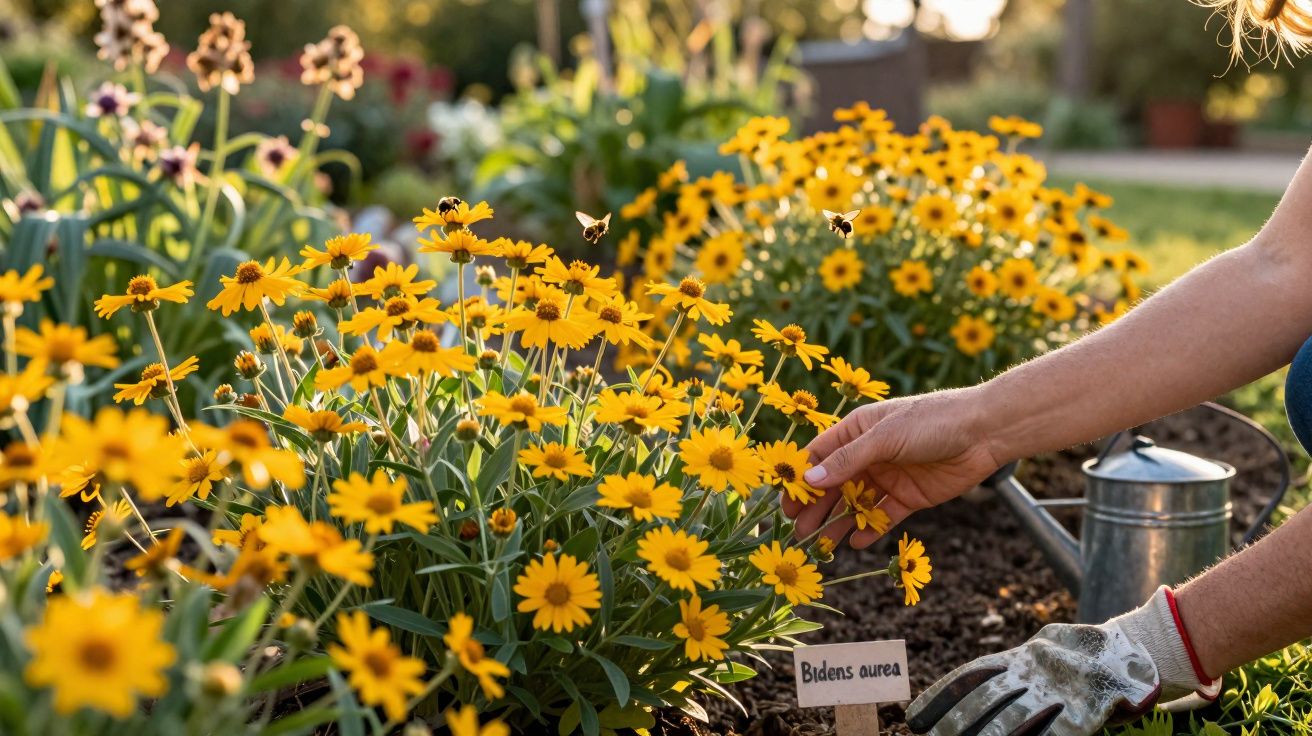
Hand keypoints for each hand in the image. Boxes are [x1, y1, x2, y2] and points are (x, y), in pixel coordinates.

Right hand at [786, 387, 1002, 547]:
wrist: (986, 432)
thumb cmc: (933, 421)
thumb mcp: (886, 437)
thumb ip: (849, 460)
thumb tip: (811, 480)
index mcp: (857, 431)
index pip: (819, 456)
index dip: (801, 479)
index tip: (785, 503)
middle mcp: (869, 455)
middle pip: (834, 485)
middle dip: (815, 508)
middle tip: (798, 533)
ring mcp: (888, 477)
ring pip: (855, 505)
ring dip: (837, 524)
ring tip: (821, 547)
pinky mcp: (909, 497)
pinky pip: (883, 517)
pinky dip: (869, 531)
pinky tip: (854, 545)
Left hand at [905, 587, 1219, 735]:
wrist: (1136, 650)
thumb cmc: (1076, 659)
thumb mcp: (1035, 658)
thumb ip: (1006, 672)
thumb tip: (965, 692)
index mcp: (1019, 658)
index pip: (969, 678)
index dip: (941, 698)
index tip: (914, 718)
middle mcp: (1033, 672)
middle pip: (986, 701)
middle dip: (956, 724)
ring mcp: (1061, 691)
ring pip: (1015, 718)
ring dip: (987, 734)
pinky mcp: (1089, 710)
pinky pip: (1059, 731)